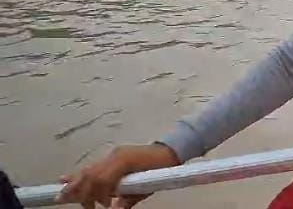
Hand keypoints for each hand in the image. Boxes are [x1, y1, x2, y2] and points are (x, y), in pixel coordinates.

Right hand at [57, 143, 178, 207]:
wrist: (169, 151)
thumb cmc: (161, 169)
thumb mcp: (146, 186)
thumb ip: (128, 198)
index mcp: (124, 161)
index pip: (101, 179)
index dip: (97, 195)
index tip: (102, 207)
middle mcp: (115, 156)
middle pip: (90, 174)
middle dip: (80, 191)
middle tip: (75, 204)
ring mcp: (113, 154)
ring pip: (89, 169)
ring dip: (75, 183)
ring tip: (61, 194)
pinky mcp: (113, 156)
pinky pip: (94, 166)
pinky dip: (80, 174)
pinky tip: (65, 179)